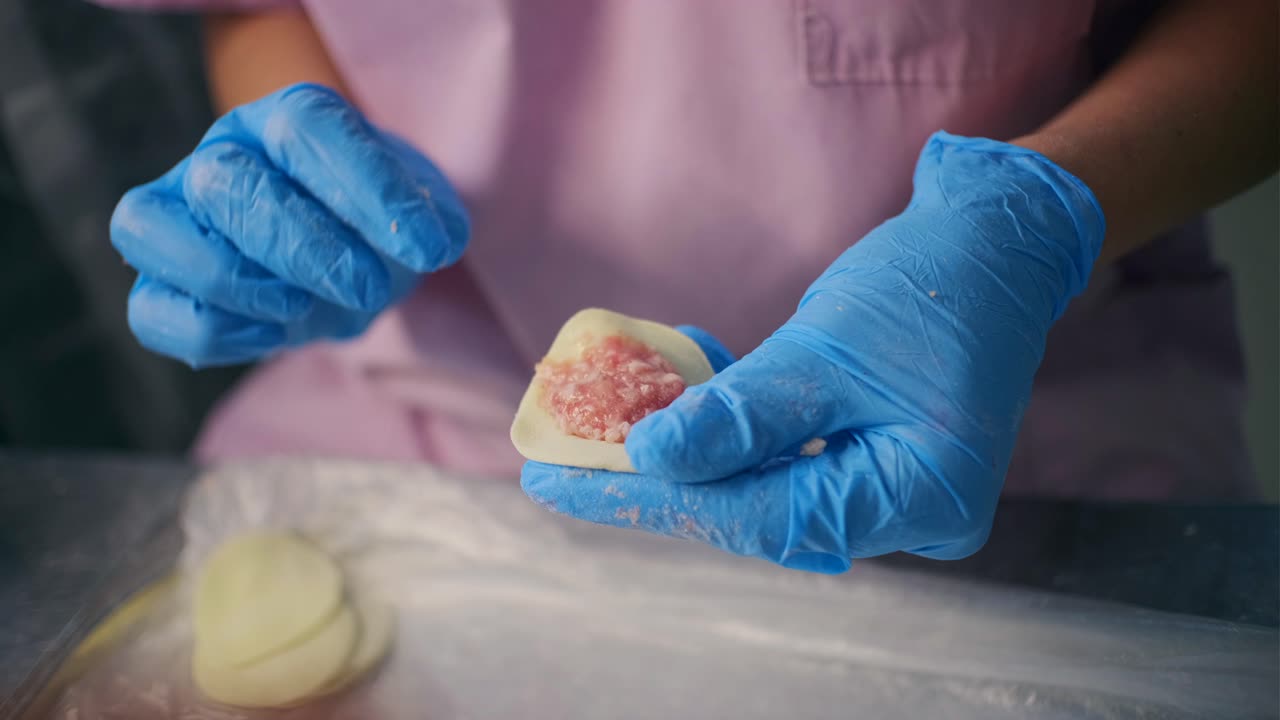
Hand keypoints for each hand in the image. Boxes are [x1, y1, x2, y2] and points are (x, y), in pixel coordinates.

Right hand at [110, 83, 468, 366]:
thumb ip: (428, 220)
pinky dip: (211, 330)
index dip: (369, 188)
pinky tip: (271, 335)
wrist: (350, 264)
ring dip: (232, 279)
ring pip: (150, 227)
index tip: (430, 250)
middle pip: (225, 177)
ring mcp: (177, 217)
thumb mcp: (420, 216)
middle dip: (303, 246)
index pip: (306, 126)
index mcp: (285, 123)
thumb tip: (426, 242)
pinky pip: (150, 308)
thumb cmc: (377, 229)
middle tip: (367, 287)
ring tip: (298, 306)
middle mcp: (221, 156)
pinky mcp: (162, 285)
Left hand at [522, 132, 1103, 572]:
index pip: (759, 516)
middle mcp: (907, 511)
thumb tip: (653, 463)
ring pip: (762, 486)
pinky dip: (729, 427)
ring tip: (603, 424)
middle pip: (756, 511)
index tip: (562, 482)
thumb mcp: (825, 351)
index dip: (654, 500)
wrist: (997, 237)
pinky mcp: (872, 454)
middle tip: (561, 463)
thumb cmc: (929, 285)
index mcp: (916, 498)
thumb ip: (743, 416)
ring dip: (687, 451)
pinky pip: (783, 457)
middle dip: (658, 481)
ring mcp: (890, 486)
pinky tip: (681, 387)